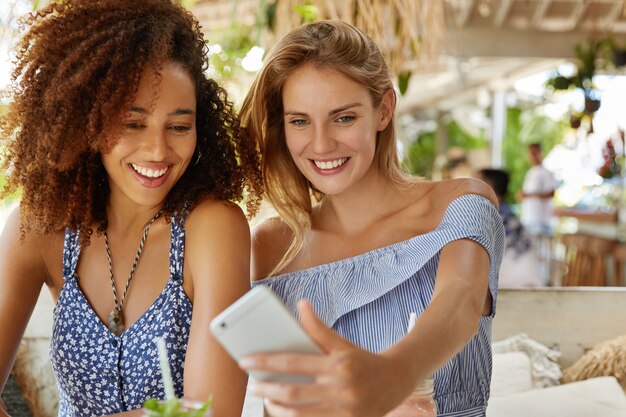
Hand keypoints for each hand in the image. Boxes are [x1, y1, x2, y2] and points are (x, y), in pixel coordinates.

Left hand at [239, 300, 413, 416]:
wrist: (396, 381)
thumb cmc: (363, 360)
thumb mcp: (342, 343)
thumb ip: (318, 327)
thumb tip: (301, 304)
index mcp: (337, 365)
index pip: (292, 362)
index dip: (265, 361)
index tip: (245, 361)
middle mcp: (341, 388)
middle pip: (292, 392)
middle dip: (266, 389)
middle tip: (251, 385)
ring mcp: (344, 410)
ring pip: (299, 414)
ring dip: (277, 408)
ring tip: (266, 398)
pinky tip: (284, 411)